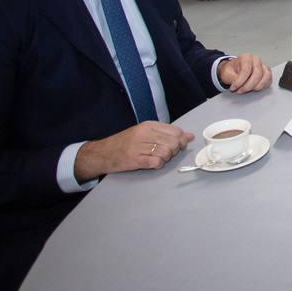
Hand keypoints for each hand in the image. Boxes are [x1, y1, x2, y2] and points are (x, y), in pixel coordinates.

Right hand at [74, 121, 192, 180]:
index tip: (179, 145)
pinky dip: (158, 164)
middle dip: (175, 150)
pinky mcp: (134, 160)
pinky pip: (156, 162)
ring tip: (159, 158)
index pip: (175, 131)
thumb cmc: (124, 143)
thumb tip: (189, 136)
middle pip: (173, 142)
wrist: (101, 153)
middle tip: (167, 153)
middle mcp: (144, 134)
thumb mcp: (144, 132)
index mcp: (148, 125)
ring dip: (166, 158)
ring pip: (166, 152)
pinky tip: (153, 163)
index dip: (181, 140)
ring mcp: (138, 147)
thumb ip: (167, 133)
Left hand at [219, 54, 271, 92]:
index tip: (234, 87)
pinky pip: (269, 80)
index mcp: (246, 57)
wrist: (233, 71)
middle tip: (240, 91)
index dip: (240, 81)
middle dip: (248, 86)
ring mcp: (262, 66)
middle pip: (257, 74)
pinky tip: (255, 88)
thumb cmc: (231, 70)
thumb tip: (239, 84)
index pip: (246, 70)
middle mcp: (256, 60)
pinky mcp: (266, 72)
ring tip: (248, 90)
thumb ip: (233, 78)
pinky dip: (263, 86)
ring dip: (257, 86)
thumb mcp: (226, 73)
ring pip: (266, 77)